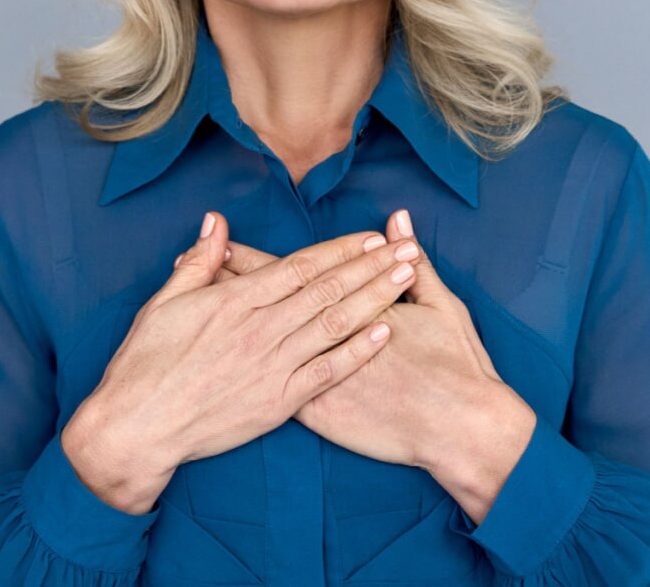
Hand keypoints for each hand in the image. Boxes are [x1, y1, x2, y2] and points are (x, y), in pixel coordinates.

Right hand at [71, 211, 418, 482]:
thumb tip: (217, 223)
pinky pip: (328, 371)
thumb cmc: (145, 364)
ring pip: (336, 324)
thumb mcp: (163, 303)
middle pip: (329, 289)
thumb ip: (198, 262)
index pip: (300, 266)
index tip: (371, 236)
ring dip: (376, 298)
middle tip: (408, 248)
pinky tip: (385, 334)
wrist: (137, 428)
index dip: (340, 249)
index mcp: (235, 300)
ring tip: (407, 278)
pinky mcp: (278, 402)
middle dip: (372, 266)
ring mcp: (273, 366)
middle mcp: (261, 329)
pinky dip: (359, 351)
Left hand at [215, 209, 505, 470]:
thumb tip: (400, 221)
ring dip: (229, 322)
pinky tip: (222, 359)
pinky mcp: (316, 409)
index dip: (254, 258)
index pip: (291, 272)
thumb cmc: (456, 366)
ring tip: (194, 306)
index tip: (222, 241)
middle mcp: (328, 337)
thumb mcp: (443, 307)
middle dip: (229, 282)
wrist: (459, 427)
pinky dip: (244, 369)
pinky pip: (270, 384)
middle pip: (266, 302)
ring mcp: (318, 375)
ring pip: (262, 341)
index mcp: (348, 305)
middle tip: (190, 265)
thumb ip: (416, 262)